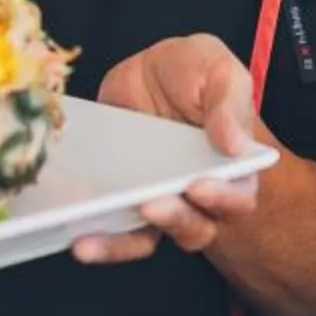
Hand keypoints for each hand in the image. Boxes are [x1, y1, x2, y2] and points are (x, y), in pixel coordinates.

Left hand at [78, 35, 268, 265]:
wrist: (150, 73)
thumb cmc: (194, 72)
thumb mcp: (218, 71)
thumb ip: (229, 105)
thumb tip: (235, 146)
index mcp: (234, 168)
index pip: (239, 197)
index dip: (223, 199)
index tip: (198, 186)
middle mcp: (200, 196)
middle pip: (197, 227)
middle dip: (175, 220)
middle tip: (150, 204)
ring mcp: (161, 203)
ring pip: (151, 238)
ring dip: (122, 244)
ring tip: (91, 241)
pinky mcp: (125, 201)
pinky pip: (115, 231)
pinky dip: (99, 240)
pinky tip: (76, 238)